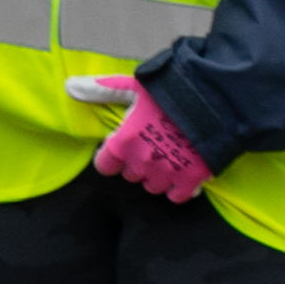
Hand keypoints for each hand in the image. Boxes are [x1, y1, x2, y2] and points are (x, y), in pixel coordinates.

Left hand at [66, 71, 212, 201]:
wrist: (215, 102)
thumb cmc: (171, 92)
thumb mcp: (133, 86)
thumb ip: (101, 90)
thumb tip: (69, 86)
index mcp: (124, 141)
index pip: (105, 165)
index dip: (112, 158)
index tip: (122, 150)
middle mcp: (141, 162)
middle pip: (130, 175)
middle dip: (137, 164)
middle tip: (151, 146)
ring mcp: (166, 173)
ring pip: (152, 187)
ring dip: (157, 176)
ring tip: (168, 157)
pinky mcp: (190, 181)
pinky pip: (176, 196)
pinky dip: (179, 188)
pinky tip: (184, 171)